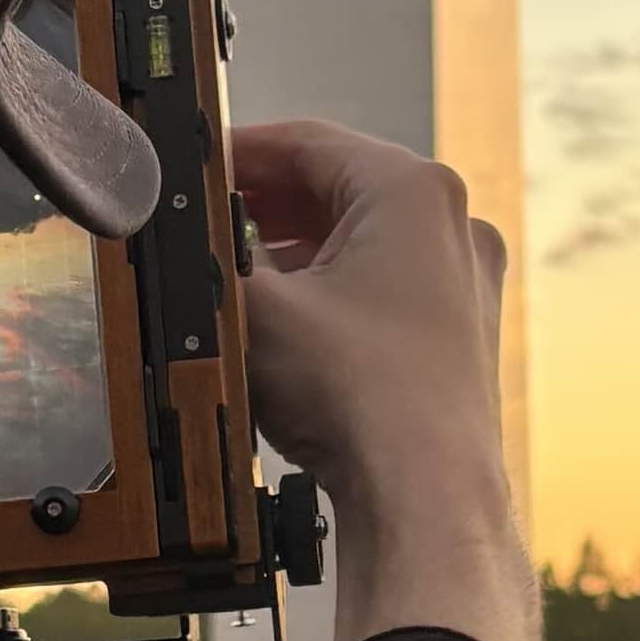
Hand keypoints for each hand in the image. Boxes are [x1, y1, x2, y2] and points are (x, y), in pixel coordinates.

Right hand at [231, 121, 540, 640]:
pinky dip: (330, 289)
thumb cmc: (362, 399)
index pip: (307, 140)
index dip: (236, 150)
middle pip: (337, 187)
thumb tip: (176, 228)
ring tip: (235, 274)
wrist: (425, 500)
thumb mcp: (253, 308)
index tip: (190, 166)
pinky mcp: (457, 334)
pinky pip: (382, 285)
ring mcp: (463, 282)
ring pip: (361, 239)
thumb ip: (210, 252)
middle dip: (263, 202)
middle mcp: (453, 226)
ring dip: (295, 249)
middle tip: (204, 218)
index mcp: (414, 191)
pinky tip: (285, 322)